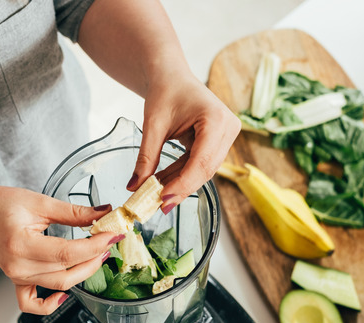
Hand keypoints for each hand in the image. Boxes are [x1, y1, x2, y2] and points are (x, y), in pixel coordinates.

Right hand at [0, 187, 120, 314]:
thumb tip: (103, 213)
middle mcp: (18, 266)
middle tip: (109, 241)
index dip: (95, 246)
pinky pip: (32, 304)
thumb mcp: (39, 202)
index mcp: (21, 244)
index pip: (67, 252)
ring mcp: (17, 276)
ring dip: (83, 272)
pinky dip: (50, 304)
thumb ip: (73, 212)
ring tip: (97, 254)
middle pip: (66, 272)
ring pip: (58, 285)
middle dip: (94, 258)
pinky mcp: (17, 281)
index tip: (112, 235)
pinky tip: (64, 295)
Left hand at [130, 72, 240, 212]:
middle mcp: (228, 128)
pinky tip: (164, 184)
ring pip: (204, 170)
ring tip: (156, 195)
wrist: (171, 75)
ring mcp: (227, 135)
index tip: (163, 200)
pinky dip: (182, 175)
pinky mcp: (220, 142)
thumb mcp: (152, 125)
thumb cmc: (165, 91)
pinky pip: (201, 164)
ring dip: (180, 183)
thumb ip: (146, 158)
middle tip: (158, 206)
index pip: (202, 161)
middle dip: (181, 188)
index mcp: (216, 119)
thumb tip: (135, 187)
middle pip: (206, 169)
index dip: (183, 184)